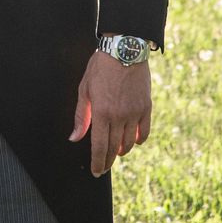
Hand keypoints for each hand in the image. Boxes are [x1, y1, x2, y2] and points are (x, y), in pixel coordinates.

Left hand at [69, 48, 151, 176]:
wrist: (124, 50)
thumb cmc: (100, 68)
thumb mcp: (84, 90)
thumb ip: (81, 116)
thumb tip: (75, 138)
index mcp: (101, 112)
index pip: (99, 147)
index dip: (97, 162)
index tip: (96, 172)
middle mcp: (119, 116)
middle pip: (114, 148)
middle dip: (108, 161)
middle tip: (103, 168)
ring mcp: (134, 113)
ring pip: (129, 143)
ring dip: (122, 151)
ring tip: (116, 153)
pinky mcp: (146, 108)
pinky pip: (144, 131)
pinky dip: (138, 140)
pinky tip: (133, 141)